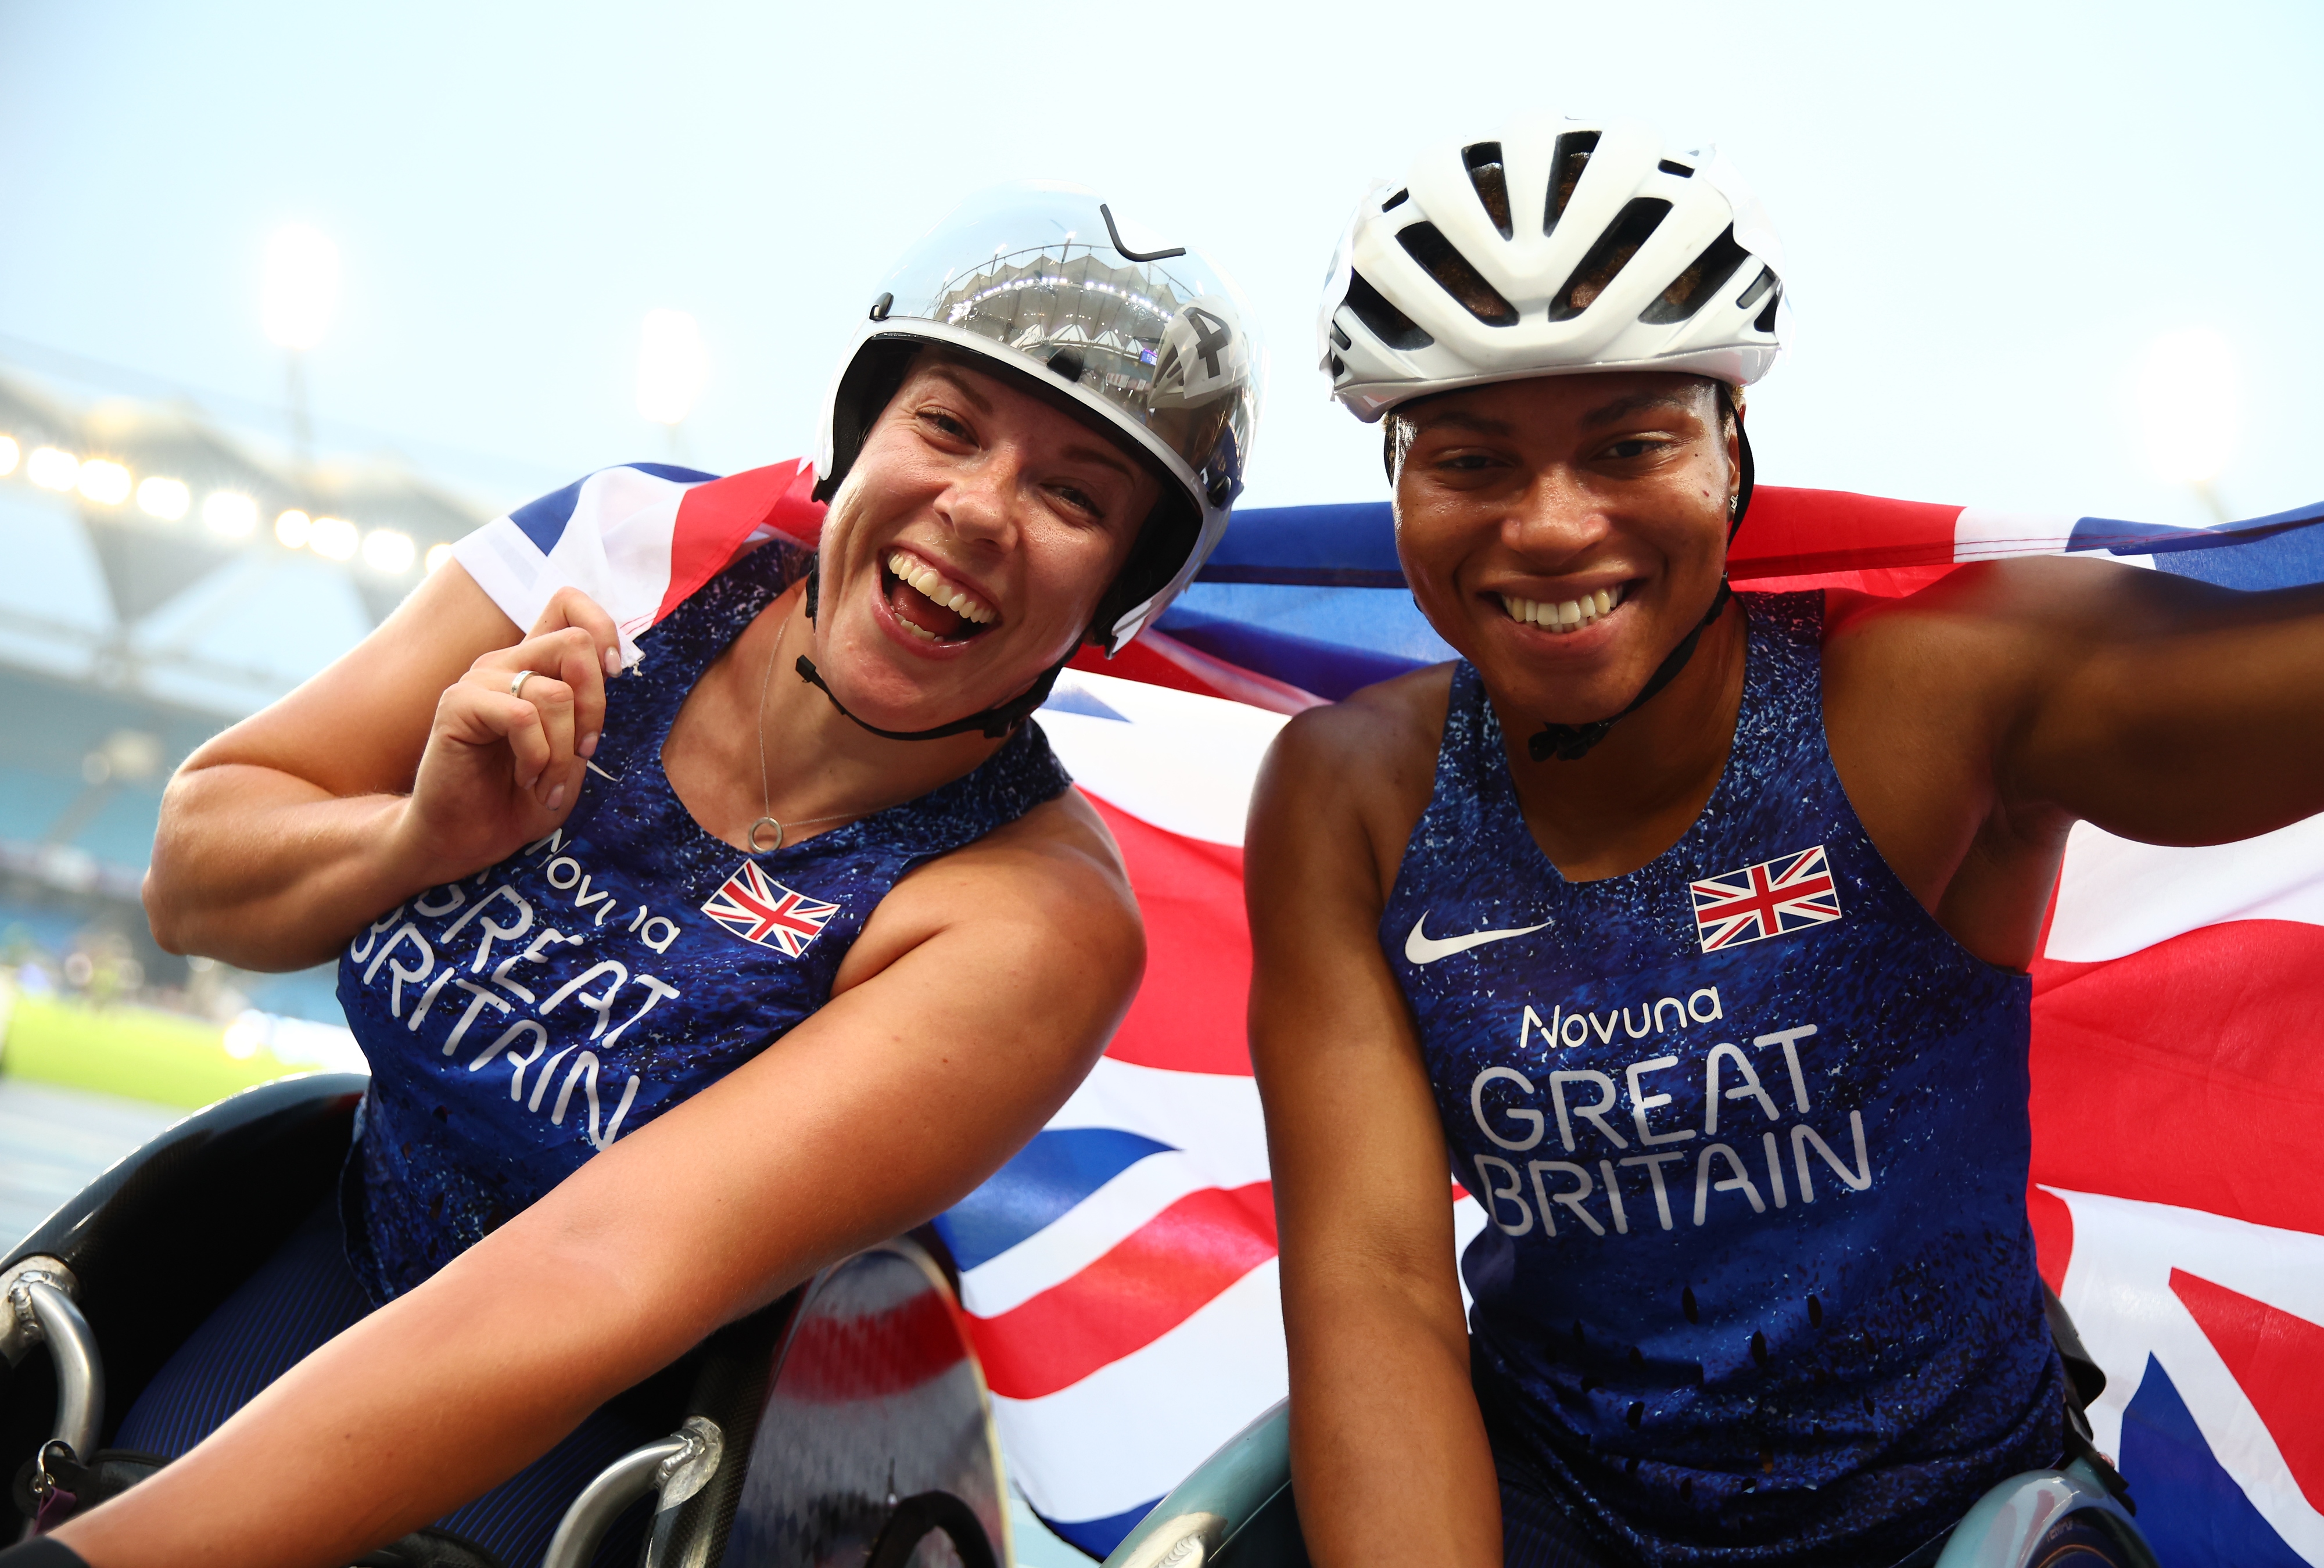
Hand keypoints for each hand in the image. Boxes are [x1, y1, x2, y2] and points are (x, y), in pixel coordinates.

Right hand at [393, 589, 623, 883]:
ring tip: (547, 781)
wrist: (471, 838)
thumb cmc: (522, 798)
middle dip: (594, 705)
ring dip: (563, 751)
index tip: (614, 675)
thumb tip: (614, 665)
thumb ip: (587, 708)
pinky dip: (537, 757)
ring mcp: (479, 680)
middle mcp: (507, 663)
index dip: (603, 629)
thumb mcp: (573, 751)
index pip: (568, 603)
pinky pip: (523, 717)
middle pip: (575, 643)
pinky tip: (526, 778)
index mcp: (535, 666)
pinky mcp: (457, 704)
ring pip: (555, 693)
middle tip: (583, 751)